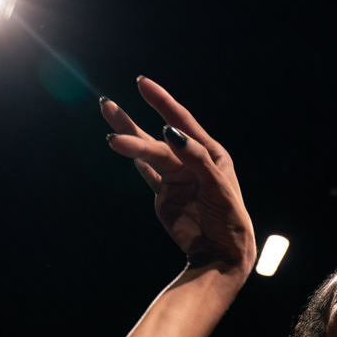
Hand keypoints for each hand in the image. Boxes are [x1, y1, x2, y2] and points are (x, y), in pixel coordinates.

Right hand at [100, 78, 255, 271]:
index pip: (181, 120)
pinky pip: (148, 172)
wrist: (222, 253)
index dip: (161, 101)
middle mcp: (191, 161)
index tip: (142, 83)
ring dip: (129, 140)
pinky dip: (136, 159)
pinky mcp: (165, 194)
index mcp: (210, 153)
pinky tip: (123, 144)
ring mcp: (177, 177)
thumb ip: (196, 159)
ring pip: (147, 153)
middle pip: (157, 139)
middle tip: (107, 108)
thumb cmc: (228, 219)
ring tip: (107, 123)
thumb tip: (169, 131)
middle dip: (132, 127)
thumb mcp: (217, 187)